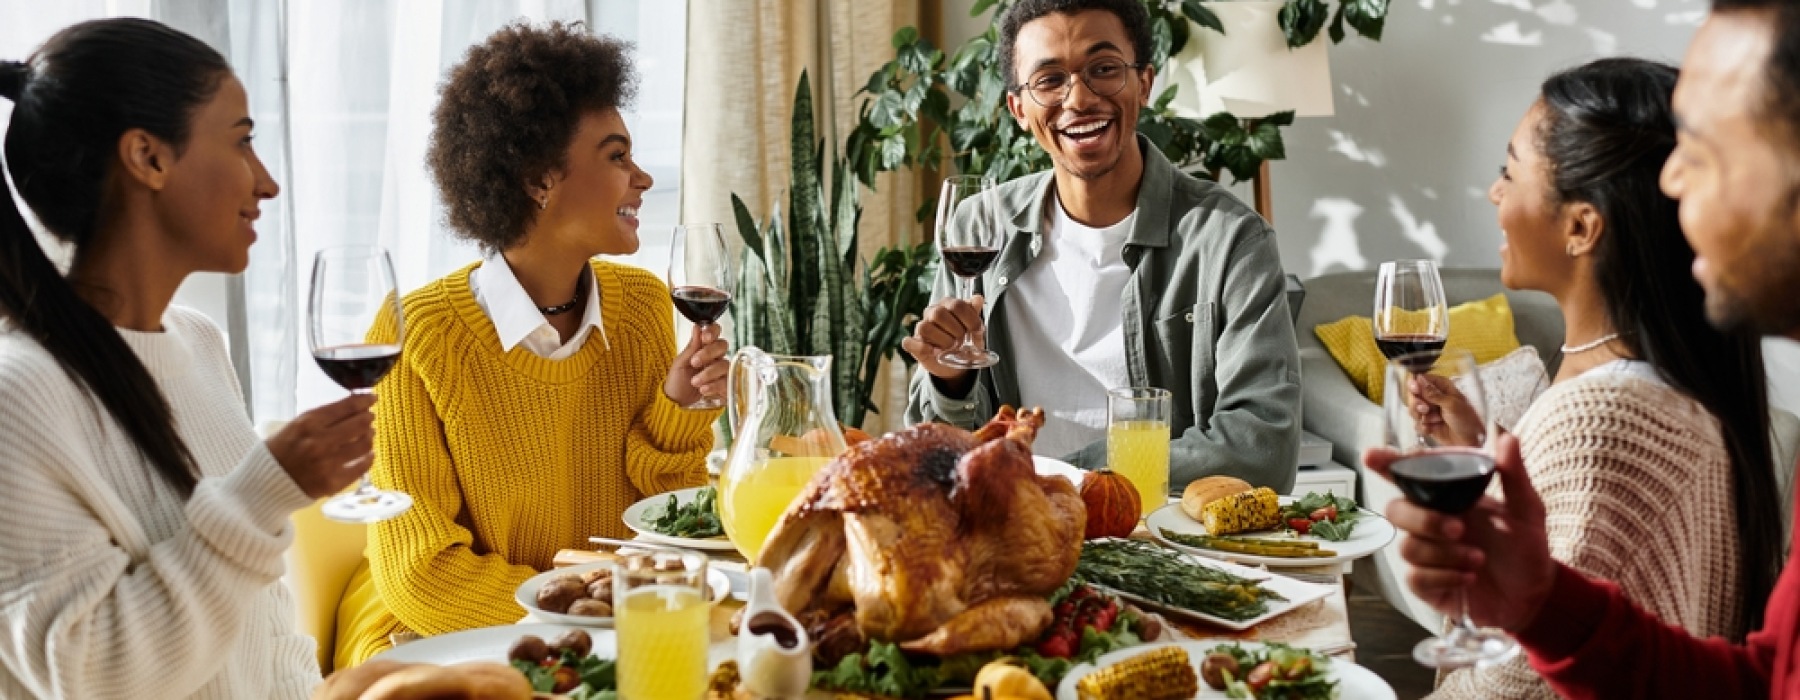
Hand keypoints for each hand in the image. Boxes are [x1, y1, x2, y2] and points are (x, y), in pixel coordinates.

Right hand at [266, 394, 376, 498]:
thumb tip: (352, 408)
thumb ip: (321, 418)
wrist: (263, 485)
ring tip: (368, 435)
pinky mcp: (333, 482)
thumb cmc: (278, 452)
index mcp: (307, 423)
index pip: (345, 407)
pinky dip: (369, 458)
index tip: (372, 398)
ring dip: (369, 437)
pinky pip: (362, 467)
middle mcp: (320, 441)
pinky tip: (369, 454)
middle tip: (369, 417)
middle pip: (359, 424)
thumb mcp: (294, 427)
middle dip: (368, 417)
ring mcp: (328, 463)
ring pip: (364, 444)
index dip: (364, 400)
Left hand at [665, 324, 728, 406]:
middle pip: (723, 346)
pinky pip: (728, 383)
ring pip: (725, 365)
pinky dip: (715, 386)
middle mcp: (715, 358)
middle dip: (708, 353)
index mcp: (703, 348)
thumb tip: (697, 327)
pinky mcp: (726, 387)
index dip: (713, 332)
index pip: (714, 333)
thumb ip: (691, 347)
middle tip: (694, 362)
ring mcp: (722, 372)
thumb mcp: (680, 363)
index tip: (705, 337)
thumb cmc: (677, 382)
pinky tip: (704, 390)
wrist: (676, 404)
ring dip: (708, 373)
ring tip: (695, 382)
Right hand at [900, 295, 985, 387]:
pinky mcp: (913, 343)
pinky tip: (936, 352)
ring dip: (943, 340)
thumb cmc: (963, 341)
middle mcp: (932, 312)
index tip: (977, 331)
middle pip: (939, 313)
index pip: (957, 305)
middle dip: (955, 330)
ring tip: (951, 347)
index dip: (970, 319)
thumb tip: (978, 298)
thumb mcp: (973, 328)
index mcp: (947, 304)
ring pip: (925, 327)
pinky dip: (923, 348)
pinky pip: (910, 342)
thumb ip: (974, 313)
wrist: (954, 362)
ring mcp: (921, 327)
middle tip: (962, 339)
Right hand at [1364, 433, 1556, 632]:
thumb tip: (1507, 439)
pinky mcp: (1426, 585)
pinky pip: (1416, 577)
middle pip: (1395, 511)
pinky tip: (1469, 577)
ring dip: (1444, 553)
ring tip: (1478, 559)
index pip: (1408, 477)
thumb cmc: (1525, 548)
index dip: (1386, 465)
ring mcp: (1425, 555)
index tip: (1372, 456)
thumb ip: (1513, 476)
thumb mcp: (1526, 509)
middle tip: (1459, 529)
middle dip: (1424, 520)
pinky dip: (1445, 576)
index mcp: (1446, 499)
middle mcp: (1429, 523)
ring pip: (1408, 546)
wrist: (1533, 594)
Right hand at [1408, 373, 1484, 446]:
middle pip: (1413, 395)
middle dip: (1417, 404)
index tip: (1415, 390)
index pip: (1421, 380)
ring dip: (1421, 416)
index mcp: (1442, 387)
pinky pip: (1416, 423)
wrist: (1470, 442)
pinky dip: (1423, 427)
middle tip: (1425, 409)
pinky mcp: (1427, 424)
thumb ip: (1432, 393)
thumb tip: (1418, 379)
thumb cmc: (1466, 420)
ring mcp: (1430, 411)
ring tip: (1433, 421)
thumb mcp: (1451, 404)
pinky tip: (1432, 429)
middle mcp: (1434, 397)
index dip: (1415, 384)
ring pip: (1413, 410)